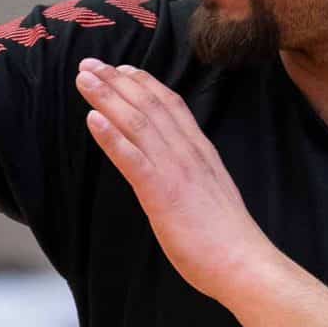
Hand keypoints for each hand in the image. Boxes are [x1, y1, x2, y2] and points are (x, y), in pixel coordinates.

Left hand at [76, 58, 275, 302]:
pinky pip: (132, 159)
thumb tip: (175, 171)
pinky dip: (111, 136)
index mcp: (200, 152)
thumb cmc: (225, 238)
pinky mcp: (162, 193)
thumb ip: (192, 175)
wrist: (243, 263)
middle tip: (89, 63)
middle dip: (117, 82)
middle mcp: (188, 153)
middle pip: (149, 106)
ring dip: (107, 98)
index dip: (144, 83)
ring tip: (84, 79)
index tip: (122, 68)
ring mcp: (175, 170)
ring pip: (138, 123)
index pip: (171, 106)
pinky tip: (92, 119)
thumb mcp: (209, 193)